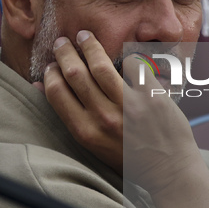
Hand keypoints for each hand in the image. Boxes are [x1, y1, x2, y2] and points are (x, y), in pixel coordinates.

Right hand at [43, 32, 201, 192]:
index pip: (56, 92)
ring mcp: (129, 106)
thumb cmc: (127, 158)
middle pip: (74, 73)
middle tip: (63, 42)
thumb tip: (38, 86)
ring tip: (84, 36)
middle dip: (65, 52)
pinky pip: (133, 65)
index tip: (52, 64)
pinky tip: (123, 57)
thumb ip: (69, 116)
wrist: (169, 170)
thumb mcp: (92, 144)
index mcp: (85, 132)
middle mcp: (104, 119)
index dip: (51, 73)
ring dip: (89, 45)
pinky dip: (126, 58)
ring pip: (100, 64)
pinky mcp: (151, 97)